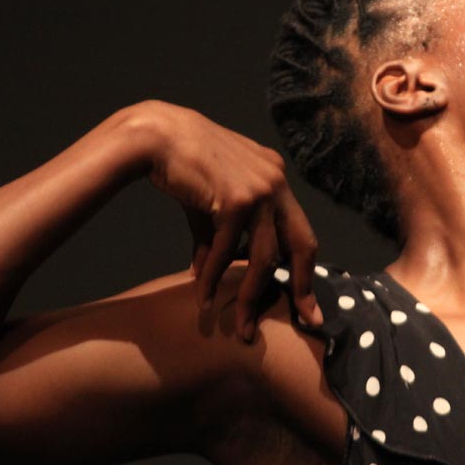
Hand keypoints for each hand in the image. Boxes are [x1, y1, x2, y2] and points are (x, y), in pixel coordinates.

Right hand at [127, 101, 322, 341]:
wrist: (156, 138)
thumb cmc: (182, 168)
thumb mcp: (209, 206)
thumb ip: (217, 238)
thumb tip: (208, 273)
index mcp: (276, 179)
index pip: (299, 230)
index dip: (304, 268)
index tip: (307, 302)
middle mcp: (276, 182)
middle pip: (302, 243)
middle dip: (304, 286)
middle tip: (307, 320)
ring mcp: (260, 190)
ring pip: (265, 256)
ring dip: (249, 295)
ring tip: (240, 326)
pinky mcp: (237, 199)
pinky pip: (228, 250)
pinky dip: (213, 277)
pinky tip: (202, 295)